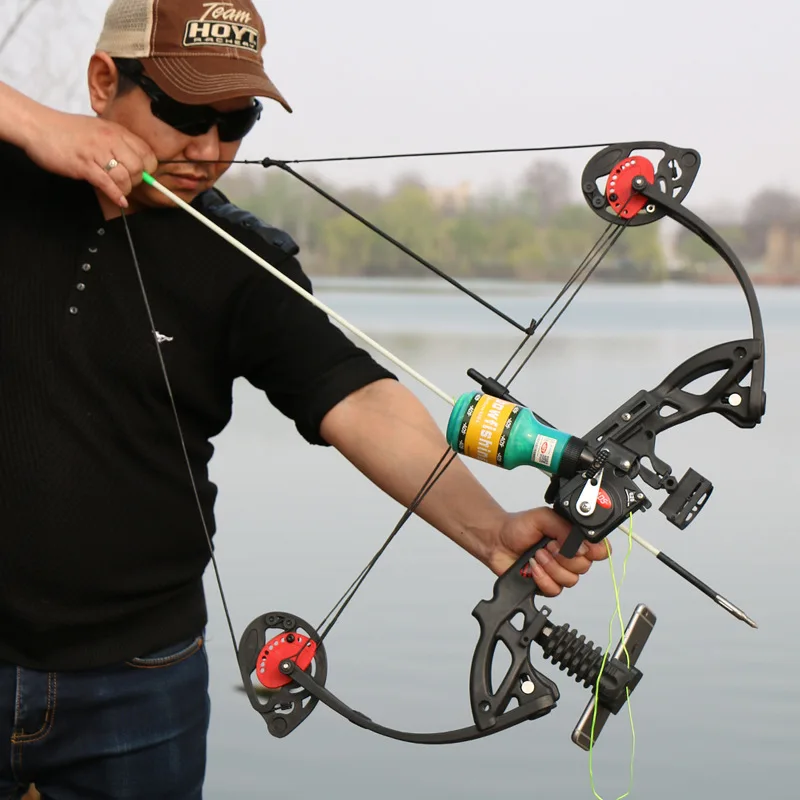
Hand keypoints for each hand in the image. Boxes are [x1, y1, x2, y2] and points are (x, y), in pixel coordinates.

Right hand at [23, 108, 156, 207]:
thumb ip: (116, 143)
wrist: (38, 126)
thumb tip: (134, 162)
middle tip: (128, 183)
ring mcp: (96, 153)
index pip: (146, 152)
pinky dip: (116, 195)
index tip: (142, 174)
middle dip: (137, 181)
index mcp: (116, 131)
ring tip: (120, 191)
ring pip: (124, 177)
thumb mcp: (99, 130)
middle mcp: (110, 140)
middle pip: (138, 167)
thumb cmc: (68, 130)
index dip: (148, 167)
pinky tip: (120, 201)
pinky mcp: (84, 166)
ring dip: (125, 189)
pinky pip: (107, 184)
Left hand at [487, 507, 609, 596]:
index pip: (600, 549)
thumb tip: (582, 545)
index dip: (594, 550)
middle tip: (548, 545)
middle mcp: (570, 556)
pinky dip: (542, 578)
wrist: (497, 540)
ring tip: (537, 554)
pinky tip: (533, 567)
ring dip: (551, 566)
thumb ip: (565, 527)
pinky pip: (555, 589)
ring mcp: (559, 571)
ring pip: (570, 579)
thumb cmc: (519, 527)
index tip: (580, 546)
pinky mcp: (547, 585)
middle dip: (564, 556)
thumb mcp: (544, 517)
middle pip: (585, 566)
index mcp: (574, 538)